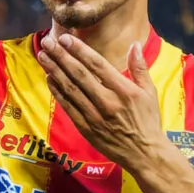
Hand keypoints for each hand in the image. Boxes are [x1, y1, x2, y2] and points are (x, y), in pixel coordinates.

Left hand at [37, 32, 170, 170]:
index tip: (65, 38)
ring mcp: (95, 116)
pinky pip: (68, 107)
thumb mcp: (150, 92)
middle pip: (79, 75)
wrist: (144, 154)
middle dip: (61, 56)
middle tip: (47, 42)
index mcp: (124, 90)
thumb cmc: (148, 121)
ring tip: (43, 56)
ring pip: (70, 89)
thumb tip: (134, 44)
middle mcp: (107, 102)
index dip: (79, 50)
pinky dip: (58, 92)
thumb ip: (140, 67)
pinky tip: (49, 79)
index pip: (97, 65)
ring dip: (55, 71)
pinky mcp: (86, 128)